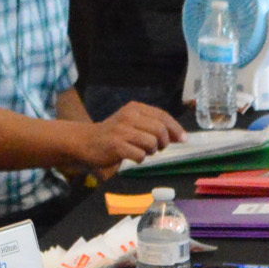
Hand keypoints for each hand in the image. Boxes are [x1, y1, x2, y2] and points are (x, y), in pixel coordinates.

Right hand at [69, 99, 185, 170]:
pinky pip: (140, 155)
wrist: (85, 142)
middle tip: (157, 148)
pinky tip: (131, 156)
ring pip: (152, 143)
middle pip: (160, 130)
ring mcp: (122, 130)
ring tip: (142, 151)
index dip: (176, 128)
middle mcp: (129, 116)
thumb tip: (180, 135)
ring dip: (151, 151)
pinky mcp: (116, 145)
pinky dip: (139, 159)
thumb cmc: (112, 135)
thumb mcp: (132, 123)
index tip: (183, 138)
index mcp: (134, 108)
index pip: (162, 116)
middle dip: (164, 142)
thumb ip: (153, 126)